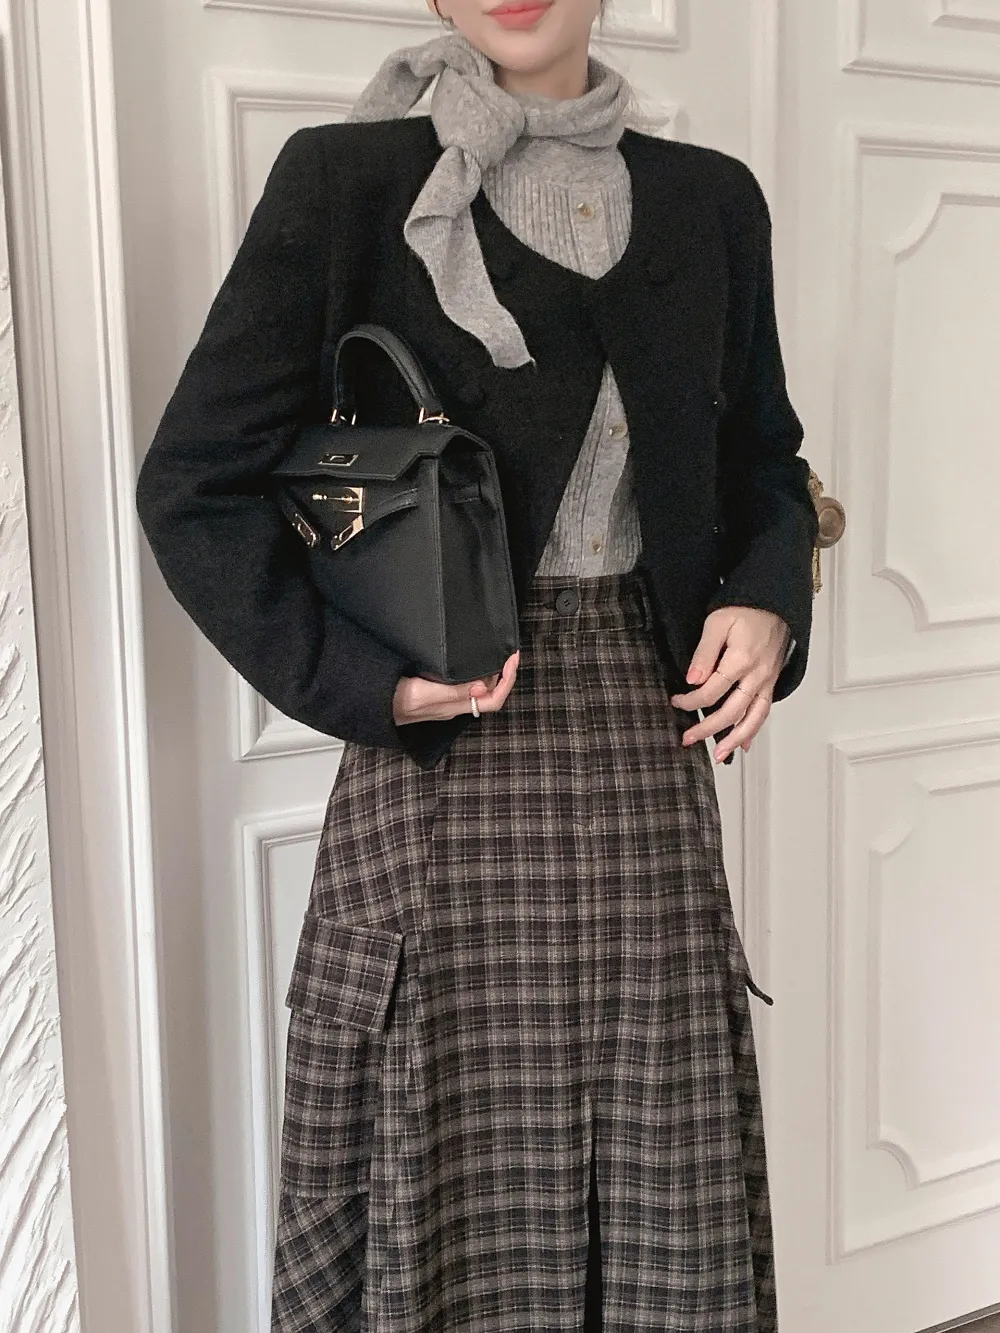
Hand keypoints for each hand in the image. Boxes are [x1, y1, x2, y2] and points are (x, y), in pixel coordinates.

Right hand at [393, 650, 520, 725]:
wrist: (369, 706)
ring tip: (493, 651)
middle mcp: (454, 705)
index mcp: (455, 706)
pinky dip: (472, 670)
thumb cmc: (392, 701)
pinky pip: (462, 683)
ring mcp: (444, 700)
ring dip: (488, 671)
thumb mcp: (423, 693)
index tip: (512, 658)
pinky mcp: (434, 692)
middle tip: (506, 650)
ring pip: (477, 688)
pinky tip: (468, 659)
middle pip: (489, 693)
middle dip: (502, 673)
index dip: (508, 680)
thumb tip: (483, 686)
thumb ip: (452, 691)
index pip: (493, 699)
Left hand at [668, 607, 789, 762]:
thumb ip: (704, 654)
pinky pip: (764, 711)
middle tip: (688, 739)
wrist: (773, 601)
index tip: (676, 701)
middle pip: (732, 712)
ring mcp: (767, 681)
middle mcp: (757, 675)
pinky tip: (744, 744)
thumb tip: (692, 680)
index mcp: (741, 660)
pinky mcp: (771, 682)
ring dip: (735, 739)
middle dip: (708, 729)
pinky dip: (754, 729)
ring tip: (719, 755)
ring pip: (753, 718)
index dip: (690, 701)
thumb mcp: (717, 623)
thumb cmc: (745, 609)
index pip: (711, 691)